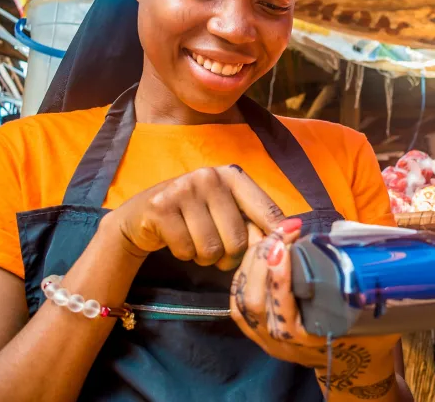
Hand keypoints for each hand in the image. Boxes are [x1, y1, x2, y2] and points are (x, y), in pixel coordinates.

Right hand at [104, 165, 286, 270]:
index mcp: (233, 175)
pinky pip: (187, 250)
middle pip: (238, 239)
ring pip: (212, 249)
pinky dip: (185, 255)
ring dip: (206, 258)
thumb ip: (255, 222)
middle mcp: (209, 176)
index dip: (276, 236)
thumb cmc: (195, 217)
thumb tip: (293, 232)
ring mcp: (183, 189)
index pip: (265, 210)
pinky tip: (179, 241)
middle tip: (219, 252)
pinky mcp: (161, 207)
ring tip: (198, 245)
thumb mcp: (226, 212)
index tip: (284, 252)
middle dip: (230, 256)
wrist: (142, 217)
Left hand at [231, 221, 400, 399]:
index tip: (285, 245)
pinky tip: (258, 252)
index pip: (283, 311)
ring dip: (252, 262)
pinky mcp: (256, 332)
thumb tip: (358, 241)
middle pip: (254, 301)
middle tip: (282, 230)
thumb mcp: (371, 315)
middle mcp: (281, 342)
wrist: (350, 367)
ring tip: (271, 236)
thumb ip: (365, 285)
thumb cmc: (365, 337)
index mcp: (310, 340)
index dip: (279, 278)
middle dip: (263, 259)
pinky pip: (237, 302)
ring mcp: (265, 338)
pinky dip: (244, 274)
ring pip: (242, 299)